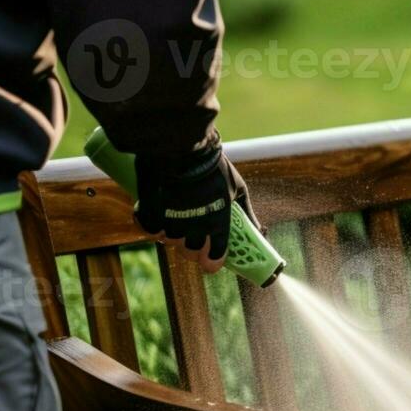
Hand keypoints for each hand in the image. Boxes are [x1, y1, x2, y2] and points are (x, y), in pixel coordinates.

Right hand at [133, 135, 252, 273]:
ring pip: (170, 241)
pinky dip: (152, 225)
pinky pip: (149, 229)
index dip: (213, 262)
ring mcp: (172, 220)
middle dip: (193, 248)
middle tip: (193, 235)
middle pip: (190, 252)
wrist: (182, 147)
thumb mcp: (238, 189)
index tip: (212, 262)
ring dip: (173, 234)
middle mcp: (194, 226)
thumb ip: (247, 213)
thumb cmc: (214, 168)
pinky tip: (157, 215)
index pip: (215, 256)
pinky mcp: (151, 212)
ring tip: (176, 218)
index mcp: (217, 222)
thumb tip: (261, 231)